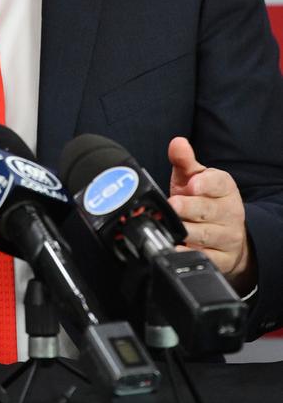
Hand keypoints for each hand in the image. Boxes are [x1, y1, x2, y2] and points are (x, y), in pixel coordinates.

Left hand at [167, 136, 253, 291]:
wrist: (224, 234)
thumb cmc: (203, 200)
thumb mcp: (193, 178)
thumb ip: (184, 161)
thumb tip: (177, 143)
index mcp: (224, 188)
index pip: (218, 183)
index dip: (205, 184)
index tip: (192, 184)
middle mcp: (229, 212)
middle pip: (209, 210)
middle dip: (190, 208)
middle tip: (174, 205)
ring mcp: (227, 237)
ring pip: (206, 235)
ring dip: (187, 231)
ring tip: (172, 227)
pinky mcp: (222, 259)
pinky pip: (207, 258)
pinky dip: (190, 253)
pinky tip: (177, 248)